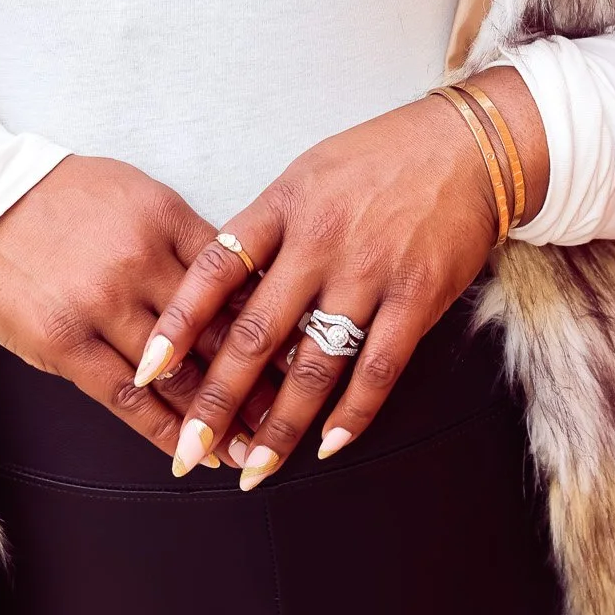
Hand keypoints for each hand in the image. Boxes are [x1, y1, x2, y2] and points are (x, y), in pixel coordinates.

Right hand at [0, 154, 277, 465]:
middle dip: (259, 381)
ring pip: (177, 374)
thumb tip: (248, 282)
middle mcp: (140, 262)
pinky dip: (163, 430)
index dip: (276, 323)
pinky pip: (125, 398)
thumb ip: (188, 239)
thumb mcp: (140, 197)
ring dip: (218, 417)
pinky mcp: (65, 344)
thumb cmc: (69, 199)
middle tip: (294, 415)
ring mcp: (101, 305)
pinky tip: (191, 452)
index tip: (308, 355)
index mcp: (166, 220)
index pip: (238, 279)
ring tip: (252, 447)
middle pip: (216, 332)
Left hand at [137, 68, 546, 485]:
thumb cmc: (378, 159)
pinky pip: (378, 369)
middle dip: (217, 399)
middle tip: (188, 448)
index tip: (147, 369)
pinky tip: (328, 445)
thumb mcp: (307, 174)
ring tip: (253, 468)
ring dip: (280, 425)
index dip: (177, 324)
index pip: (215, 270)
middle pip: (255, 333)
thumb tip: (223, 291)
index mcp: (284, 206)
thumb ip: (267, 229)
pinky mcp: (417, 298)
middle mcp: (320, 241)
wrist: (467, 146)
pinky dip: (352, 414)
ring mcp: (369, 271)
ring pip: (313, 365)